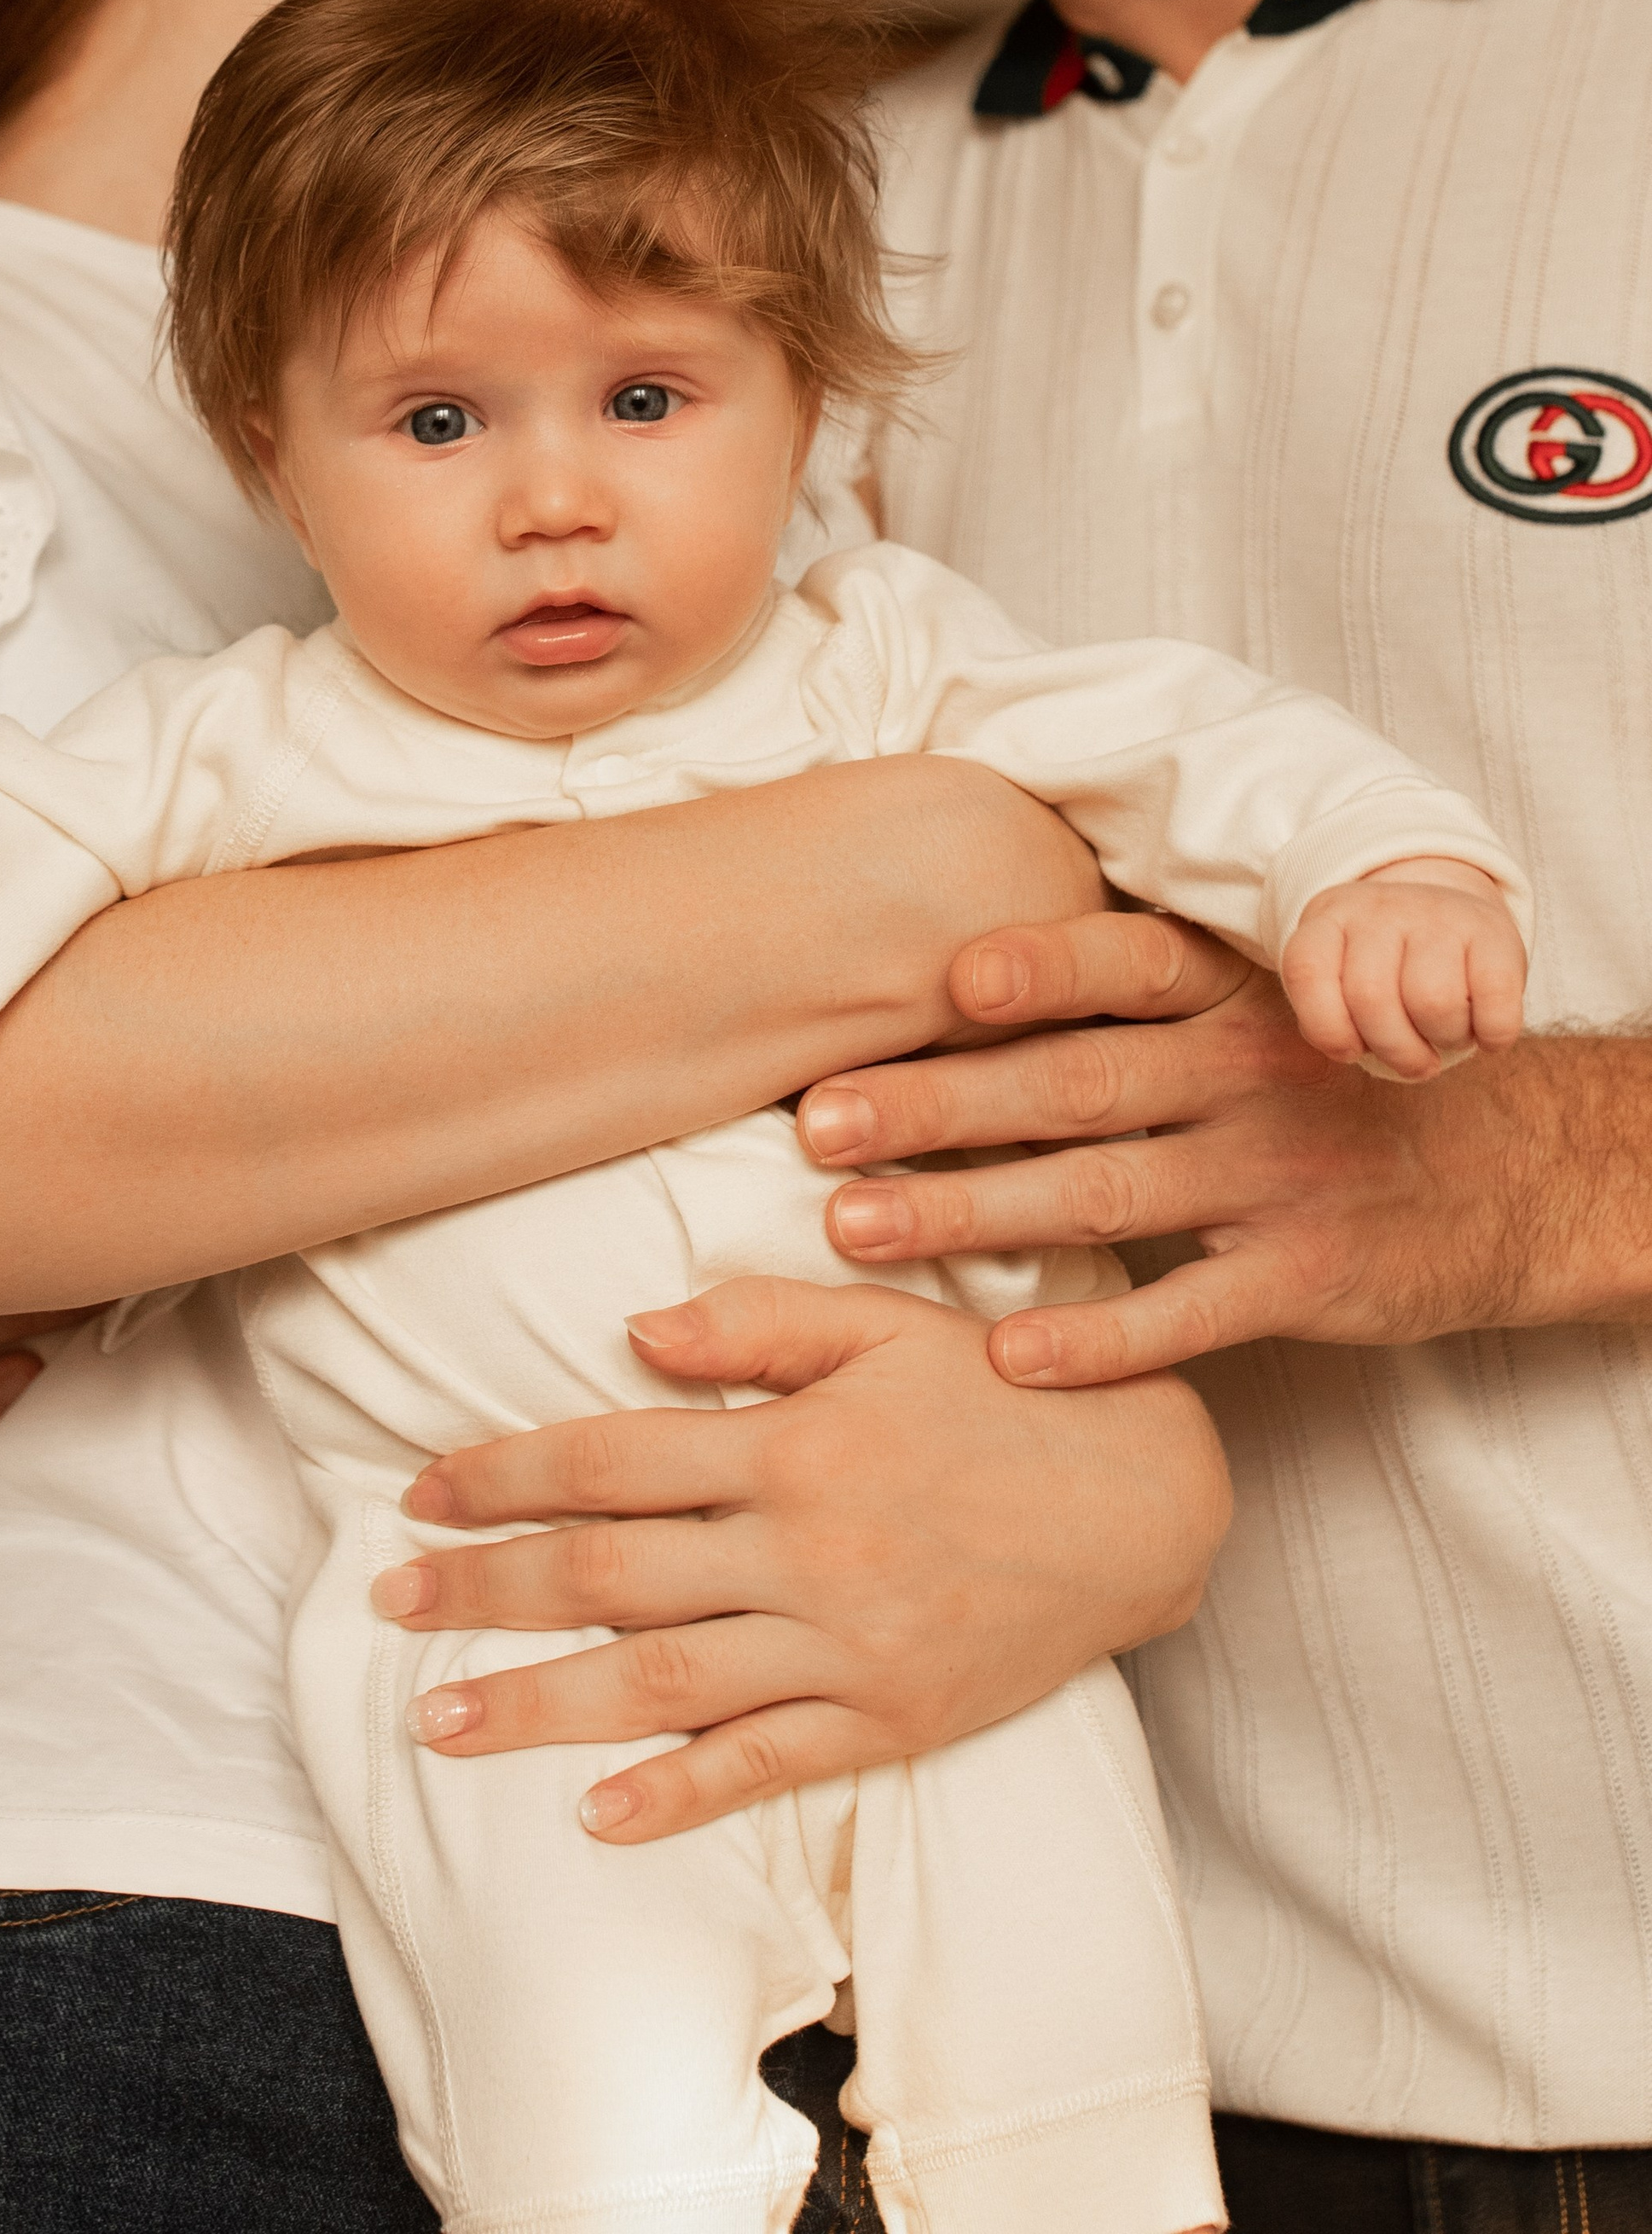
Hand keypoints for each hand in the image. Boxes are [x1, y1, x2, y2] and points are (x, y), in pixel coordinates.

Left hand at [371, 1274, 1227, 1842]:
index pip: (610, 1458)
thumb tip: (632, 1331)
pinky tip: (598, 1816)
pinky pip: (767, 1764)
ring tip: (438, 1719)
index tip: (423, 1491)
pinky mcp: (889, 1717)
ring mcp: (845, 1644)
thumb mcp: (887, 1323)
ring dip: (540, 1702)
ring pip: (662, 1681)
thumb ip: (758, 1320)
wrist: (1146, 1501)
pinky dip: (680, 1795)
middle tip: (386, 1600)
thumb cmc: (1002, 1392)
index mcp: (792, 1442)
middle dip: (486, 1588)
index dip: (506, 1473)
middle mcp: (804, 1548)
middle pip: (609, 1571)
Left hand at [799, 908, 1651, 1381]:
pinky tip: (1007, 1357)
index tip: (933, 982)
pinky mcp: (1304, 1277)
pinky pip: (1186, 1312)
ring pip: (1104, 1192)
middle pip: (1076, 1080)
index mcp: (1226, 992)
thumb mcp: (1243, 1014)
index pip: (1119, 962)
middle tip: (820, 1127)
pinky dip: (1097, 1339)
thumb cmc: (1318, 1086)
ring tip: (855, 1228)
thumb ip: (1118, 1004)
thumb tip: (929, 987)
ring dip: (972, 1211)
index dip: (1033, 967)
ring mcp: (1276, 1175)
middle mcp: (1246, 1070)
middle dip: (939, 1104)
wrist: (1498, 1174)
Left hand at [1280, 858, 1523, 1077]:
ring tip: (1445, 1033)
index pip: (1305, 971)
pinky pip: (1494, 1006)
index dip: (1326, 1028)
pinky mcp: (1493, 932)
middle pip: (1371, 999)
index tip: (1351, 1050)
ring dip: (1444, 1040)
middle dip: (1394, 1051)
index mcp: (1329, 919)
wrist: (1452, 916)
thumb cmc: (1386, 971)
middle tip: (1414, 1059)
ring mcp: (1438, 915)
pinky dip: (1492, 1034)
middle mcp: (1380, 908)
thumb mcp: (1339, 979)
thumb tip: (1327, 1057)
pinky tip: (1484, 1029)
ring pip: (1433, 1004)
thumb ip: (1323, 1019)